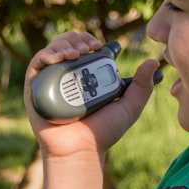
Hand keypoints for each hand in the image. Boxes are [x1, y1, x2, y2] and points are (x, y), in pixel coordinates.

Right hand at [24, 32, 162, 161]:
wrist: (80, 149)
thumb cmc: (103, 132)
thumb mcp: (129, 106)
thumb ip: (142, 86)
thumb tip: (154, 62)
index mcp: (86, 76)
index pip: (85, 47)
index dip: (90, 40)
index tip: (99, 44)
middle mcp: (68, 75)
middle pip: (69, 44)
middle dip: (78, 39)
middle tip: (89, 47)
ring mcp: (51, 79)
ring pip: (54, 48)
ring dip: (65, 43)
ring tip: (77, 52)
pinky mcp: (35, 86)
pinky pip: (38, 62)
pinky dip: (49, 53)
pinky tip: (61, 57)